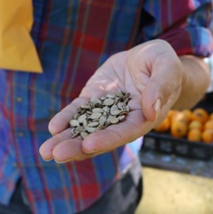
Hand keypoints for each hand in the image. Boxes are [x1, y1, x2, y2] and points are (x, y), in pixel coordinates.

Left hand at [39, 40, 183, 162]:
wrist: (148, 57)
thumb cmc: (164, 62)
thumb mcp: (167, 66)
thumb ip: (161, 86)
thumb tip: (151, 109)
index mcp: (144, 117)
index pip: (125, 132)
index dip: (107, 139)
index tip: (88, 145)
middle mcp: (123, 119)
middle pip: (100, 137)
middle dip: (77, 147)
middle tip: (56, 155)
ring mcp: (106, 110)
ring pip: (85, 128)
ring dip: (66, 140)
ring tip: (45, 152)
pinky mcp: (93, 99)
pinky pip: (78, 111)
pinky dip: (66, 120)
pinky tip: (53, 128)